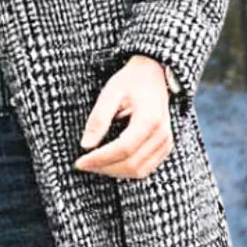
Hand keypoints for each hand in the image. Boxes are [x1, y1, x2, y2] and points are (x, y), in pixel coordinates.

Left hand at [73, 55, 173, 178]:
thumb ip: (99, 118)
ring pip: (139, 171)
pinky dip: (126, 170)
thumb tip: (86, 145)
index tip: (80, 162)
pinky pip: (146, 168)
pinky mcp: (165, 147)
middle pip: (132, 164)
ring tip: (94, 164)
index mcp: (149, 119)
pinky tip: (109, 162)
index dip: (100, 159)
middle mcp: (162, 134)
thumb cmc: (130, 81)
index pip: (123, 148)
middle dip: (104, 167)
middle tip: (83, 164)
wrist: (153, 74)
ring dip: (114, 172)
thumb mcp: (110, 93)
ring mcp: (166, 142)